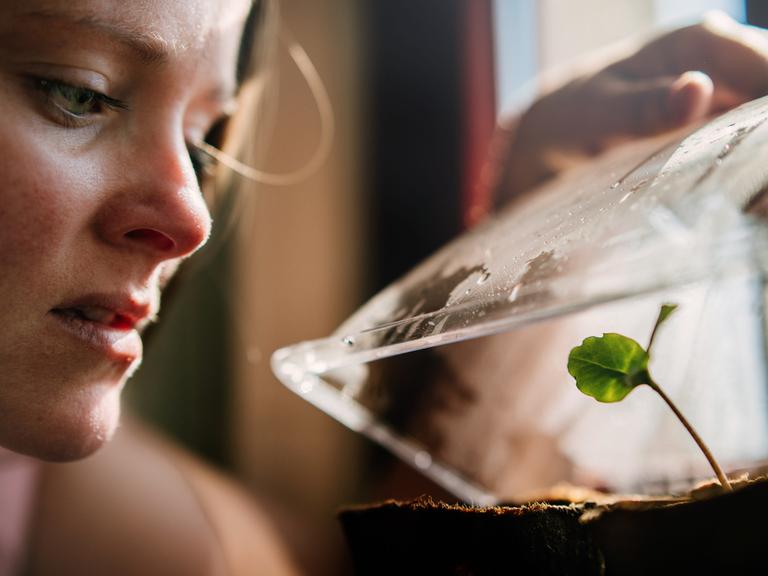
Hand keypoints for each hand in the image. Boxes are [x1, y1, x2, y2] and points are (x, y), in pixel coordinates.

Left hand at [495, 12, 767, 204]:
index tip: (759, 167)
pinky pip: (751, 138)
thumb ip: (645, 107)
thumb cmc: (575, 114)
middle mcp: (725, 58)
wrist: (560, 128)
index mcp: (702, 42)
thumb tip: (697, 90)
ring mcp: (727, 89)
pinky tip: (741, 200)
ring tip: (749, 203)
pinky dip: (748, 166)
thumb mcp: (601, 113)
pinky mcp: (721, 118)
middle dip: (763, 147)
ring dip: (757, 160)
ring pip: (762, 122)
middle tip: (754, 200)